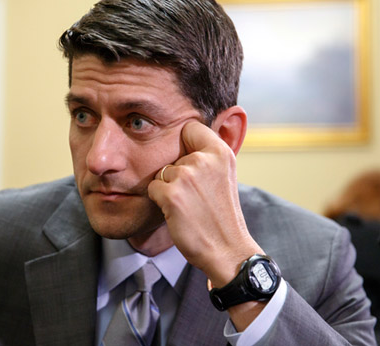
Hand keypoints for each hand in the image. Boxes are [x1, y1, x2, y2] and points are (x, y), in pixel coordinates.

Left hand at [147, 121, 263, 286]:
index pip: (190, 127)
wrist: (228, 251)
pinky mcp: (171, 195)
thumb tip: (184, 137)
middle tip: (196, 197)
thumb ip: (207, 157)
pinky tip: (177, 213)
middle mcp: (204, 160)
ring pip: (162, 173)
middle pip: (173, 155)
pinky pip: (152, 188)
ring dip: (169, 189)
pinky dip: (159, 201)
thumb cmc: (222, 216)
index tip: (191, 160)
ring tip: (188, 206)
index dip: (186, 143)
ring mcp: (186, 177)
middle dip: (178, 174)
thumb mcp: (223, 176)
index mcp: (221, 153)